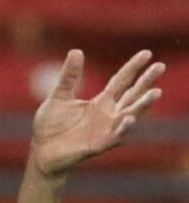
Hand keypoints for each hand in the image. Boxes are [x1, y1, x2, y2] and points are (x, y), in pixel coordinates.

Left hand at [31, 48, 163, 178]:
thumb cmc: (51, 125)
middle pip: (132, 95)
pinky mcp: (99, 145)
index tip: (147, 53)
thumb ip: (69, 76)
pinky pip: (115, 136)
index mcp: (101, 101)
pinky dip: (123, 127)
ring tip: (155, 92)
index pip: (121, 81)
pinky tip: (128, 117)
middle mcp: (108, 114)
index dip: (133, 67)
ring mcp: (106, 130)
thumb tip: (76, 51)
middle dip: (146, 82)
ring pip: (130, 115)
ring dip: (143, 105)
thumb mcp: (59, 96)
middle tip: (160, 66)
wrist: (41, 151)